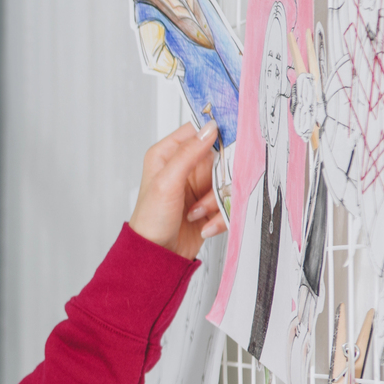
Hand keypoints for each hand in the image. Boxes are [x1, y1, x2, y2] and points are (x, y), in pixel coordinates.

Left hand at [128, 123, 225, 259]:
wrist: (157, 256)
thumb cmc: (150, 220)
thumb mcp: (166, 182)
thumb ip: (188, 153)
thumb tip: (210, 128)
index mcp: (168, 154)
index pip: (198, 130)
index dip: (217, 132)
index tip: (233, 140)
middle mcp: (185, 166)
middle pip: (221, 157)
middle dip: (219, 179)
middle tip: (211, 192)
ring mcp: (200, 185)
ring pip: (228, 182)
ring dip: (215, 202)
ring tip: (195, 214)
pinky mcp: (211, 203)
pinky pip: (229, 202)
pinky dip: (220, 216)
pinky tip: (204, 226)